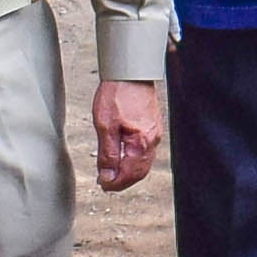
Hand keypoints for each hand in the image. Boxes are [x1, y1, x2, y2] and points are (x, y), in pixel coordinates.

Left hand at [90, 76, 163, 192]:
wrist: (129, 72)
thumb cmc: (118, 93)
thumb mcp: (105, 126)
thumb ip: (107, 154)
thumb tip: (107, 175)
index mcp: (142, 142)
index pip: (131, 174)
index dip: (115, 184)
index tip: (103, 185)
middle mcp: (152, 140)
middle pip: (140, 172)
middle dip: (122, 180)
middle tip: (105, 182)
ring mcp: (154, 133)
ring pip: (142, 163)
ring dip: (127, 171)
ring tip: (110, 170)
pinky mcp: (152, 126)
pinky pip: (144, 151)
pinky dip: (132, 159)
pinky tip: (121, 156)